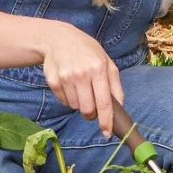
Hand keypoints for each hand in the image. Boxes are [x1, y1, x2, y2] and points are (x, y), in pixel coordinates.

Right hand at [41, 23, 123, 137]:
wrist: (59, 39)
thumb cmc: (88, 51)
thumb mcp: (107, 62)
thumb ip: (115, 85)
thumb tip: (119, 107)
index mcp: (99, 69)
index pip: (104, 102)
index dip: (106, 121)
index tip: (107, 133)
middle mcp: (82, 74)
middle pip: (87, 110)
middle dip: (91, 114)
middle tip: (92, 106)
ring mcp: (65, 77)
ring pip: (75, 107)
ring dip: (80, 103)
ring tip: (80, 87)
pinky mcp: (53, 81)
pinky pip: (64, 101)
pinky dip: (69, 98)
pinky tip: (70, 84)